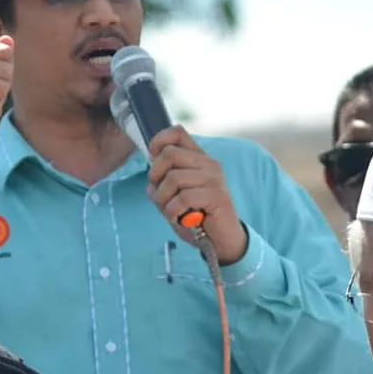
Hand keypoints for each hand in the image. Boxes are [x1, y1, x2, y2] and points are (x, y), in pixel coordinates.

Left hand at [147, 126, 246, 263]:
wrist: (221, 241)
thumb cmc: (195, 216)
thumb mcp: (174, 195)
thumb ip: (164, 181)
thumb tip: (151, 179)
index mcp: (198, 158)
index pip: (177, 132)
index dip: (158, 142)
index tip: (153, 162)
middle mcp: (209, 163)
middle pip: (169, 154)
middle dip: (155, 176)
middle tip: (160, 195)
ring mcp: (214, 178)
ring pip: (173, 178)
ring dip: (163, 200)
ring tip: (170, 211)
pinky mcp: (217, 196)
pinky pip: (183, 198)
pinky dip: (173, 212)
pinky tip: (179, 219)